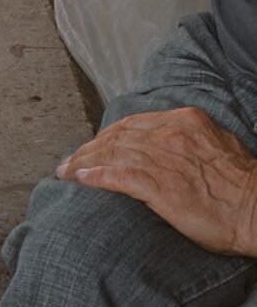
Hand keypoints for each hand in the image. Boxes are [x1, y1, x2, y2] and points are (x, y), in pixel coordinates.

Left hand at [56, 107, 256, 255]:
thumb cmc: (240, 185)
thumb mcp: (214, 146)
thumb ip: (185, 140)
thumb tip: (160, 145)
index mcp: (185, 121)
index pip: (131, 123)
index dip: (105, 135)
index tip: (90, 147)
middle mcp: (171, 134)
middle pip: (115, 137)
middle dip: (87, 149)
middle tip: (69, 161)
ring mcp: (164, 159)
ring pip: (111, 154)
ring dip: (83, 162)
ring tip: (66, 171)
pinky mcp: (160, 185)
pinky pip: (117, 176)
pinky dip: (94, 176)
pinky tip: (80, 179)